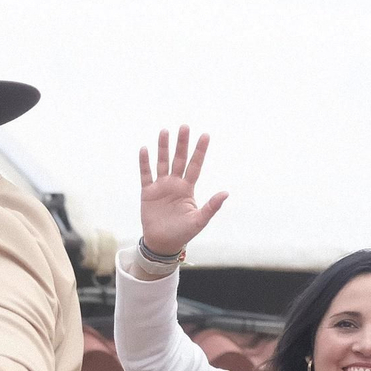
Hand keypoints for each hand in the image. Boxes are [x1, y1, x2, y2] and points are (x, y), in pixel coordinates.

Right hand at [137, 126, 227, 258]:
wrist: (163, 243)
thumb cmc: (183, 233)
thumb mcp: (199, 220)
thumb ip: (211, 206)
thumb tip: (226, 193)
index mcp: (188, 189)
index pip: (195, 165)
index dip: (200, 151)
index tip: (205, 135)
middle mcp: (175, 184)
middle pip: (179, 159)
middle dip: (181, 143)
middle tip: (184, 126)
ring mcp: (161, 187)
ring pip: (162, 162)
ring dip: (163, 148)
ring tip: (164, 131)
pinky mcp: (147, 192)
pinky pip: (146, 174)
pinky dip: (145, 163)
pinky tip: (145, 149)